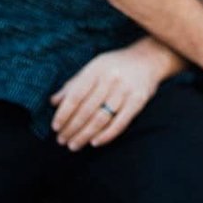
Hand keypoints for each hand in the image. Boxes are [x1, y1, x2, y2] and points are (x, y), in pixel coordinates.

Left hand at [50, 41, 165, 149]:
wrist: (149, 58)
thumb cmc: (115, 65)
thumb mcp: (94, 67)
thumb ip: (74, 84)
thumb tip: (53, 101)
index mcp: (97, 69)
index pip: (76, 95)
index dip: (64, 113)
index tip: (55, 127)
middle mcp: (111, 78)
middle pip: (87, 109)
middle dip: (72, 128)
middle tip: (62, 140)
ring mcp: (126, 90)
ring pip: (101, 118)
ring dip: (85, 135)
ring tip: (74, 145)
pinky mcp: (138, 100)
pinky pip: (120, 122)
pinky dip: (106, 135)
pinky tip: (95, 142)